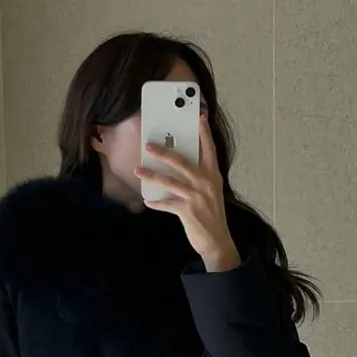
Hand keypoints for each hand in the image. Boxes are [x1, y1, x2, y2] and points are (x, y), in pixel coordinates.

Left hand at [135, 115, 240, 272]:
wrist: (217, 241)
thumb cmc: (212, 215)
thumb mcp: (212, 192)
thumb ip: (201, 178)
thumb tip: (181, 166)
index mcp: (213, 176)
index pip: (209, 149)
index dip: (204, 132)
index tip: (200, 116)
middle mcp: (206, 183)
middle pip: (181, 162)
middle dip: (163, 152)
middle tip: (148, 145)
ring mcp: (196, 197)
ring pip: (170, 181)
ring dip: (151, 175)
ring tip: (138, 170)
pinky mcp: (187, 211)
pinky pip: (167, 203)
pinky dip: (156, 202)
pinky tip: (147, 200)